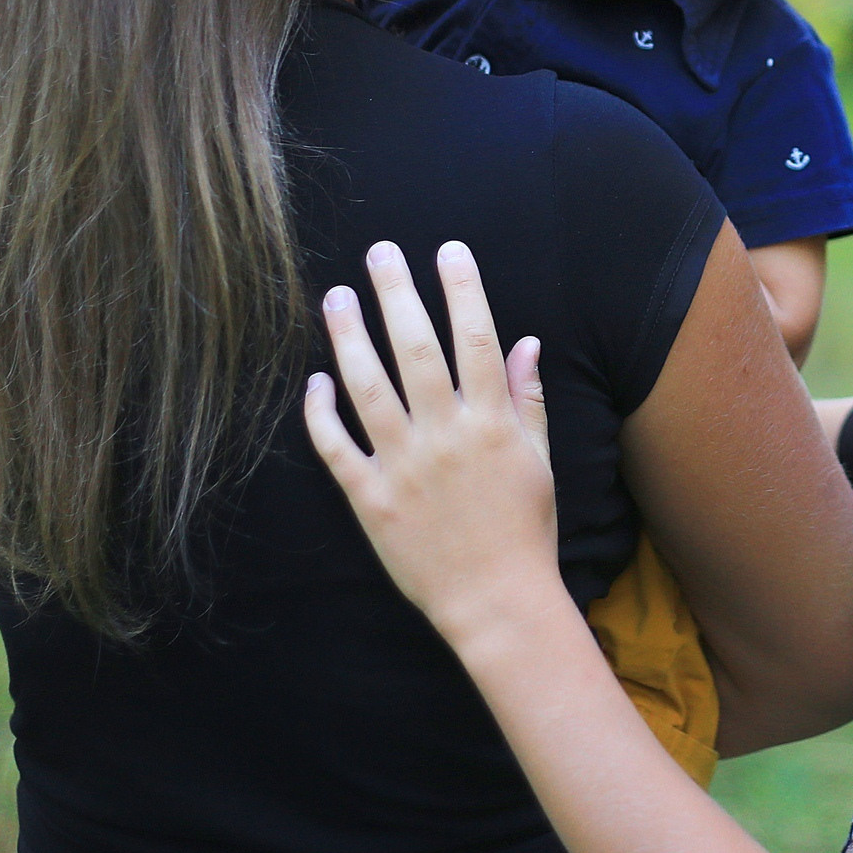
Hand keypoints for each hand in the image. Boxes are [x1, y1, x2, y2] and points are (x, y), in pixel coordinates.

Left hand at [304, 240, 563, 642]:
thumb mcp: (537, 460)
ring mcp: (404, 468)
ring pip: (368, 388)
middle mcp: (446, 438)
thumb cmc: (523, 529)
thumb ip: (527, 399)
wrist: (497, 602)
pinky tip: (315, 379)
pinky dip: (321, 412)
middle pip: (416, 350)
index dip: (462, 289)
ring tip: (336, 297)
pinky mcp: (370, 500)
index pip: (475, 339)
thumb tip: (524, 342)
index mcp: (492, 424)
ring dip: (348, 337)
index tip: (447, 250)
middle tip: (379, 252)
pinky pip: (336, 447)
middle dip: (396, 294)